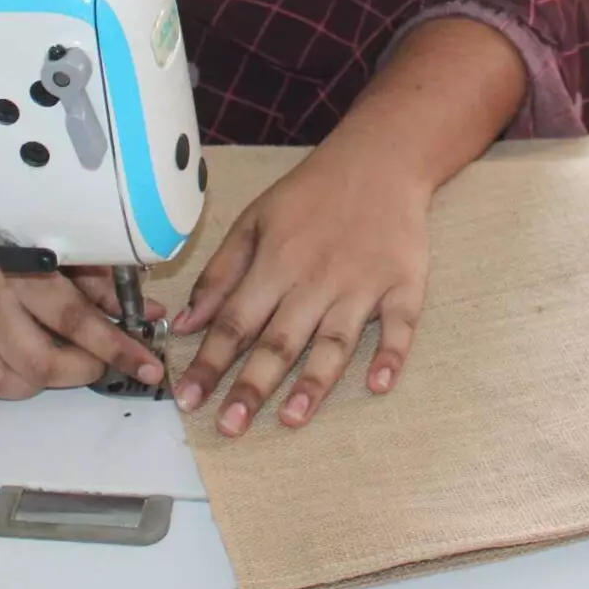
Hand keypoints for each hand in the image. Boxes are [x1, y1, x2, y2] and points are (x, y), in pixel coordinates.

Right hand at [0, 169, 165, 402]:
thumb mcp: (42, 233)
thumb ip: (91, 275)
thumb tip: (141, 310)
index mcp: (11, 270)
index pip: (73, 319)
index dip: (115, 347)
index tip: (147, 365)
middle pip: (37, 365)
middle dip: (78, 371)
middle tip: (95, 361)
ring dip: (32, 383)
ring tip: (47, 361)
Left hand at [170, 143, 430, 434]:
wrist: (380, 160)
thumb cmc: (310, 195)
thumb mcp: (254, 220)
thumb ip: (220, 274)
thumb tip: (186, 324)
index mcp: (276, 263)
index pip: (235, 322)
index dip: (209, 363)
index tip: (186, 400)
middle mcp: (316, 279)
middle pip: (279, 341)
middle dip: (251, 387)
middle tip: (229, 429)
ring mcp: (362, 284)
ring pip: (334, 341)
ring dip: (313, 382)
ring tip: (291, 420)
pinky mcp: (403, 285)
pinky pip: (400, 325)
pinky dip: (392, 355)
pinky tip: (380, 384)